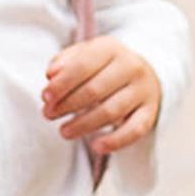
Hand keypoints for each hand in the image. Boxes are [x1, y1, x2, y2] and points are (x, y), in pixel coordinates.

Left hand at [42, 36, 161, 155]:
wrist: (141, 73)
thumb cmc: (102, 66)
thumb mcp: (84, 55)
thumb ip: (64, 62)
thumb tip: (51, 75)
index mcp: (111, 48)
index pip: (83, 65)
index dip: (62, 84)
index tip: (45, 97)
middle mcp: (131, 66)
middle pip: (95, 90)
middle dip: (68, 105)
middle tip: (48, 114)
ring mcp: (143, 90)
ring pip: (111, 112)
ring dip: (83, 125)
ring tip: (64, 131)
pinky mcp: (149, 112)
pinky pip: (134, 130)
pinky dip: (115, 141)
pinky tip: (96, 147)